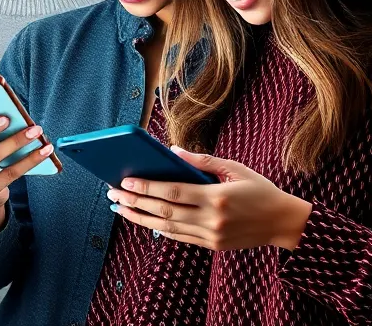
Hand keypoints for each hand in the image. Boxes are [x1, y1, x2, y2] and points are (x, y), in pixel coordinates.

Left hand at [106, 147, 313, 250]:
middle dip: (135, 202)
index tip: (124, 181)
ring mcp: (212, 236)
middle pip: (164, 211)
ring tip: (120, 208)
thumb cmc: (260, 190)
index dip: (146, 187)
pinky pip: (180, 237)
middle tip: (112, 194)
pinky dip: (159, 229)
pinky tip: (144, 220)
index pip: (173, 192)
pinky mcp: (213, 246)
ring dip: (140, 218)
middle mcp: (212, 219)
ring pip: (168, 228)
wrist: (285, 223)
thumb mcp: (235, 168)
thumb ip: (202, 160)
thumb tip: (172, 150)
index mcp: (217, 197)